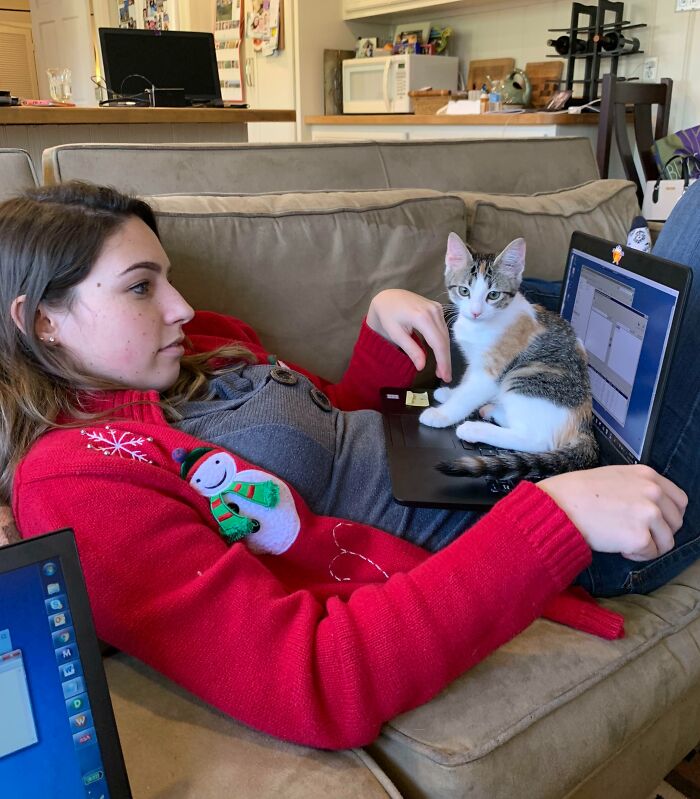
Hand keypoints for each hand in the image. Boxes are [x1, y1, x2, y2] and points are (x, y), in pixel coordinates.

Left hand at [366, 289, 450, 381]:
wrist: (388, 298)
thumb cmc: (388, 316)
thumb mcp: (396, 334)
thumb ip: (411, 350)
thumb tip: (422, 367)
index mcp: (422, 317)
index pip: (437, 343)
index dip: (442, 361)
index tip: (444, 376)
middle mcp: (433, 311)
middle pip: (444, 340)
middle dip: (445, 360)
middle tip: (445, 377)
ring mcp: (437, 308)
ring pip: (446, 335)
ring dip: (444, 353)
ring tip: (441, 369)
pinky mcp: (438, 308)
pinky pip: (443, 328)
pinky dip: (442, 342)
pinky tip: (440, 354)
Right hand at [538, 465, 687, 560]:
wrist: (558, 506)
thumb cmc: (577, 492)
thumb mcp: (614, 477)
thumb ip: (637, 487)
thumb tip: (650, 506)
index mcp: (647, 475)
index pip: (679, 500)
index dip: (668, 515)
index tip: (653, 523)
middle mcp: (653, 492)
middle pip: (676, 522)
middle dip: (659, 532)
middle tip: (635, 533)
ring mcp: (648, 515)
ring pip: (667, 541)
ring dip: (649, 545)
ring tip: (624, 541)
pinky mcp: (640, 537)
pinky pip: (651, 553)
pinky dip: (636, 555)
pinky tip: (618, 547)